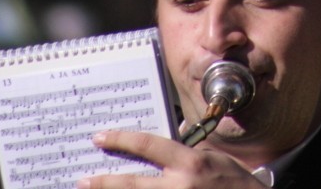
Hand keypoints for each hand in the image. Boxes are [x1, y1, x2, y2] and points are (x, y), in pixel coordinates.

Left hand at [76, 130, 262, 188]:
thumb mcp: (215, 158)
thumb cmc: (237, 183)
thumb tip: (161, 147)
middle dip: (104, 182)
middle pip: (132, 184)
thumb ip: (188, 154)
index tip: (101, 137)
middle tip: (83, 180)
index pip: (148, 146)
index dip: (121, 140)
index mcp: (190, 162)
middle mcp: (180, 186)